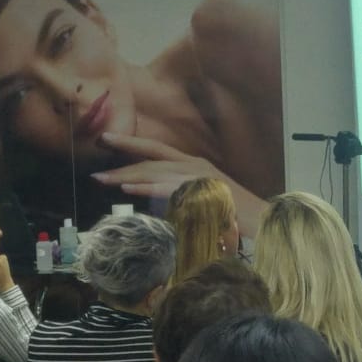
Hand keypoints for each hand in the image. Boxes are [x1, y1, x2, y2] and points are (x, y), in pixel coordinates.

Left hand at [94, 132, 266, 236]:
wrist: (268, 221)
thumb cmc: (235, 215)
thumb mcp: (203, 199)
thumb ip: (179, 196)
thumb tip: (154, 200)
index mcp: (194, 165)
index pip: (156, 151)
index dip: (130, 144)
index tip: (105, 140)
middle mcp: (195, 165)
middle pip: (151, 159)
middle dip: (121, 162)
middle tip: (94, 168)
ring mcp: (200, 177)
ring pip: (156, 172)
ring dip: (126, 175)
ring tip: (102, 180)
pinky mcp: (203, 191)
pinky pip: (170, 189)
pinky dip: (148, 188)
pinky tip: (129, 189)